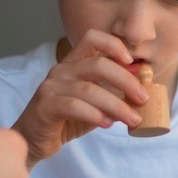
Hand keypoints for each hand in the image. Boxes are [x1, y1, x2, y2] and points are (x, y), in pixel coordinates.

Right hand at [12, 29, 147, 166]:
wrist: (34, 140)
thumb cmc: (66, 119)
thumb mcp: (94, 104)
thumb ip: (113, 95)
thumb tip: (142, 93)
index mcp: (73, 63)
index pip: (92, 38)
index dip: (114, 44)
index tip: (132, 62)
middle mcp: (61, 70)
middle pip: (98, 64)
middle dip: (126, 81)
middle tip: (143, 98)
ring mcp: (50, 86)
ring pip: (89, 89)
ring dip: (116, 105)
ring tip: (132, 119)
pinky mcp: (45, 105)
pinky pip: (73, 106)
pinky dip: (94, 114)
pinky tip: (107, 124)